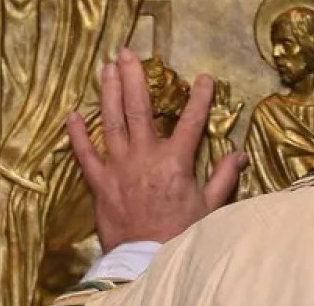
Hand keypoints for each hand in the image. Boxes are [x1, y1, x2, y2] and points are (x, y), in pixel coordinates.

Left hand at [66, 48, 248, 250]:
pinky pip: (85, 155)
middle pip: (139, 109)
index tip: (204, 77)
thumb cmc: (182, 233)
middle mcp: (145, 157)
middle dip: (134, 78)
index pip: (192, 121)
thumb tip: (240, 155)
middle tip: (128, 52)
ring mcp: (119, 168)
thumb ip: (224, 177)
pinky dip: (78, 135)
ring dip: (107, 93)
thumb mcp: (210, 206)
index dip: (200, 97)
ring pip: (111, 122)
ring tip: (105, 68)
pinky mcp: (100, 183)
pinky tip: (73, 114)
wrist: (148, 261)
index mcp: (176, 161)